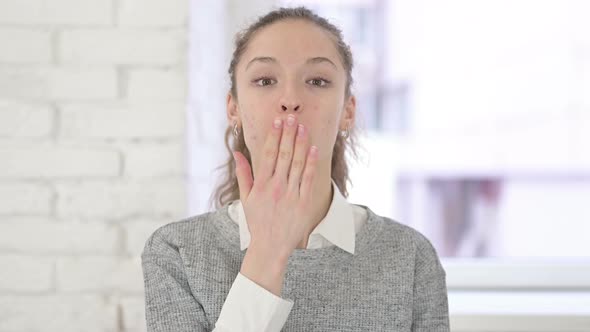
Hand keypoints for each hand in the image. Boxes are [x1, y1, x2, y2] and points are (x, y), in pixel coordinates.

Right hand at [232, 114, 318, 260]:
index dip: (274, 136)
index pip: (268, 154)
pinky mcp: (303, 202)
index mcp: (261, 184)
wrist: (271, 246)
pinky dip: (311, 163)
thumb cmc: (258, 221)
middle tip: (292, 117)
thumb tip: (237, 153)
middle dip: (288, 134)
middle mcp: (276, 187)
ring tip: (303, 128)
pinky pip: (308, 178)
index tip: (277, 121)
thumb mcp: (246, 198)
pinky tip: (313, 149)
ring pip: (297, 163)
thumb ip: (243, 174)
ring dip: (301, 144)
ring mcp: (291, 194)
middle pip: (283, 154)